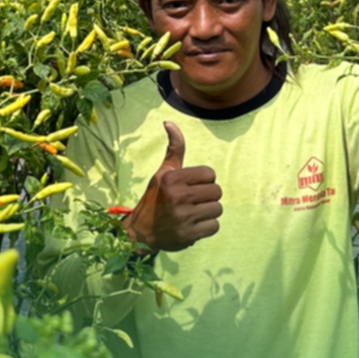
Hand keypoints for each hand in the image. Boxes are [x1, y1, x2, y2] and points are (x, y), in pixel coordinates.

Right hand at [124, 121, 222, 251]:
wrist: (141, 232)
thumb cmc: (156, 198)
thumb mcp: (163, 172)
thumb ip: (174, 149)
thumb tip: (169, 122)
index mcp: (172, 179)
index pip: (210, 174)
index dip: (204, 180)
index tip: (192, 187)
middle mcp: (177, 197)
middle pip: (217, 192)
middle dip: (208, 197)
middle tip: (193, 202)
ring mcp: (183, 217)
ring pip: (218, 209)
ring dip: (208, 212)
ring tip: (193, 214)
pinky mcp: (188, 235)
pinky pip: (214, 226)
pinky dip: (207, 227)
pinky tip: (194, 225)